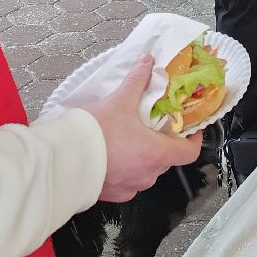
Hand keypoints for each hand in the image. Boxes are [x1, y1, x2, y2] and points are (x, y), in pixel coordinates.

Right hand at [78, 56, 204, 201]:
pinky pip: (127, 182)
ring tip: (129, 138)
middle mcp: (147, 175)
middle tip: (153, 125)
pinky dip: (125, 169)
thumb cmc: (95, 134)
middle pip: (166, 159)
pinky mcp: (112, 194)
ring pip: (146, 171)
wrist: (62, 162)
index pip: (189, 152)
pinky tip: (112, 155)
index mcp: (157, 154)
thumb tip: (147, 62)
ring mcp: (130, 188)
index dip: (193, 139)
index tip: (189, 128)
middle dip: (162, 142)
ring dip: (142, 157)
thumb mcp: (119, 101)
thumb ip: (137, 80)